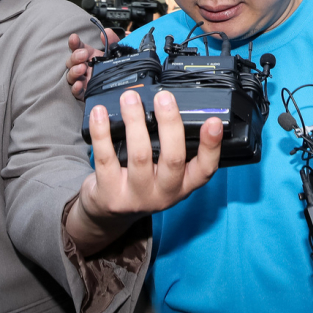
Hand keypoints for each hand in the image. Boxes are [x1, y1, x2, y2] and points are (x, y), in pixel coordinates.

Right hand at [65, 31, 119, 99]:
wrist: (126, 85)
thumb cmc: (119, 68)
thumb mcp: (118, 53)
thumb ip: (113, 41)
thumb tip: (106, 32)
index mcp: (90, 56)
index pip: (77, 48)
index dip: (74, 42)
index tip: (74, 38)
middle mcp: (84, 68)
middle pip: (71, 61)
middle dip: (75, 56)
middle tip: (83, 55)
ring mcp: (83, 80)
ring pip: (71, 76)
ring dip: (74, 71)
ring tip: (82, 68)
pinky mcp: (86, 93)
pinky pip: (76, 92)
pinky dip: (75, 88)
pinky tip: (79, 84)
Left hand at [67, 90, 222, 250]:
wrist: (108, 214)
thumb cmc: (140, 183)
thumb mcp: (163, 174)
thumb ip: (170, 148)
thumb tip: (168, 105)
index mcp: (183, 185)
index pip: (205, 169)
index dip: (211, 146)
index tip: (213, 122)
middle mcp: (164, 193)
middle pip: (173, 158)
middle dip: (170, 124)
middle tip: (164, 98)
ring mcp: (137, 196)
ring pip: (140, 156)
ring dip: (135, 122)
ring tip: (130, 98)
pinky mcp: (110, 194)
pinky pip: (105, 159)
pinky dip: (102, 132)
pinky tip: (100, 113)